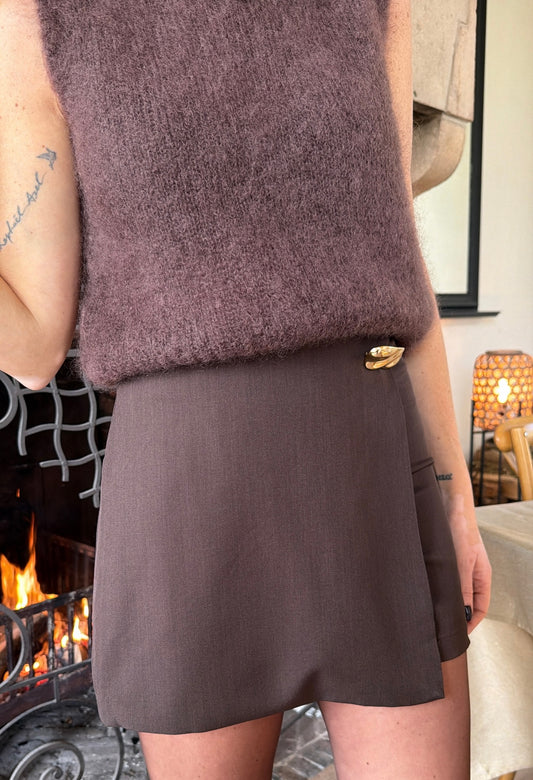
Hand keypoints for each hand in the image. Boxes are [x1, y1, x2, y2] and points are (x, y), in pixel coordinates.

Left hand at [443, 491, 491, 632]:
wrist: (449, 502)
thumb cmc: (460, 528)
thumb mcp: (461, 561)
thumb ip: (462, 587)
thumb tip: (461, 614)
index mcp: (482, 576)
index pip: (480, 608)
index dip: (470, 623)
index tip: (458, 635)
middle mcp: (471, 573)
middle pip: (466, 601)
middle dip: (455, 615)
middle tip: (441, 628)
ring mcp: (458, 566)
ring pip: (452, 591)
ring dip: (444, 602)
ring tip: (430, 613)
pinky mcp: (444, 559)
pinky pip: (442, 579)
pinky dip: (435, 588)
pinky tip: (424, 592)